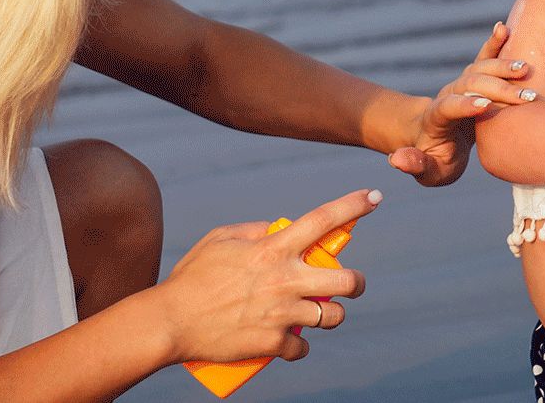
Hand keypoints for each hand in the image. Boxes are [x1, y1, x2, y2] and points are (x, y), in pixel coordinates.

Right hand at [157, 189, 379, 364]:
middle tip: (348, 284)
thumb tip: (278, 228)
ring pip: (332, 317)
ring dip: (330, 315)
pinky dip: (298, 346)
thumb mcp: (220, 239)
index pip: (321, 221)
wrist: (170, 323)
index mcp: (273, 250)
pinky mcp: (272, 344)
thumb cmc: (192, 278)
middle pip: (346, 280)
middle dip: (356, 282)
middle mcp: (284, 281)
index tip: (374, 196)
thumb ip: (255, 229)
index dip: (352, 206)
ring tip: (317, 313)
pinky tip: (290, 342)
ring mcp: (281, 314)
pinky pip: (302, 347)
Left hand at [389, 22, 537, 185]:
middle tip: (527, 98)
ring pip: (478, 70)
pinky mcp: (472, 80)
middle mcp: (447, 96)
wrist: (431, 138)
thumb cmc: (433, 159)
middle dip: (498, 89)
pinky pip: (482, 58)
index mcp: (435, 119)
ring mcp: (459, 85)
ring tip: (526, 69)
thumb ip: (414, 165)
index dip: (463, 105)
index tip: (484, 106)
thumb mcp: (426, 170)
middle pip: (470, 86)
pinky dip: (492, 43)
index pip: (448, 108)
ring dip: (502, 67)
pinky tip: (503, 28)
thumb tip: (397, 160)